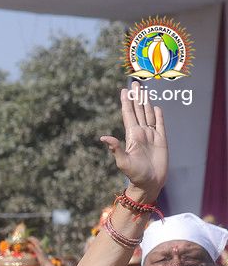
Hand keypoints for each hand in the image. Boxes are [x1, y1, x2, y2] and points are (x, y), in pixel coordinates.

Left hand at [100, 82, 166, 200]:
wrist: (149, 183)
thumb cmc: (135, 175)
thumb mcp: (123, 162)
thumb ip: (115, 148)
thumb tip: (103, 137)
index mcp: (132, 135)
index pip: (128, 114)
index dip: (126, 102)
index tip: (124, 90)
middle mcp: (141, 133)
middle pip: (139, 110)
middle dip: (136, 97)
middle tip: (135, 83)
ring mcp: (151, 136)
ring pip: (148, 114)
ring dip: (146, 102)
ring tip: (144, 91)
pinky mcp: (162, 140)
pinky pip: (160, 124)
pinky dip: (158, 115)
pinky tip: (155, 107)